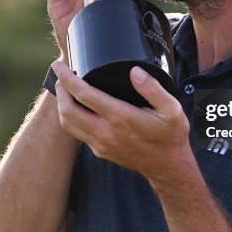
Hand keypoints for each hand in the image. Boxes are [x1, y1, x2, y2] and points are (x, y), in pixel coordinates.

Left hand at [51, 61, 191, 182]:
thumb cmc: (170, 136)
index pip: (84, 95)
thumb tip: (135, 71)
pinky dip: (71, 117)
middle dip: (60, 89)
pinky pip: (78, 133)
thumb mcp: (171, 109)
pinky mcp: (100, 151)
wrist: (168, 167)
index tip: (60, 65)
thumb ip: (153, 88)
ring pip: (68, 124)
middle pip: (67, 111)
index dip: (68, 78)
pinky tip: (79, 107)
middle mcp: (106, 132)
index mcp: (121, 117)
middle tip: (60, 73)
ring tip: (65, 88)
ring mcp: (101, 144)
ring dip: (61, 105)